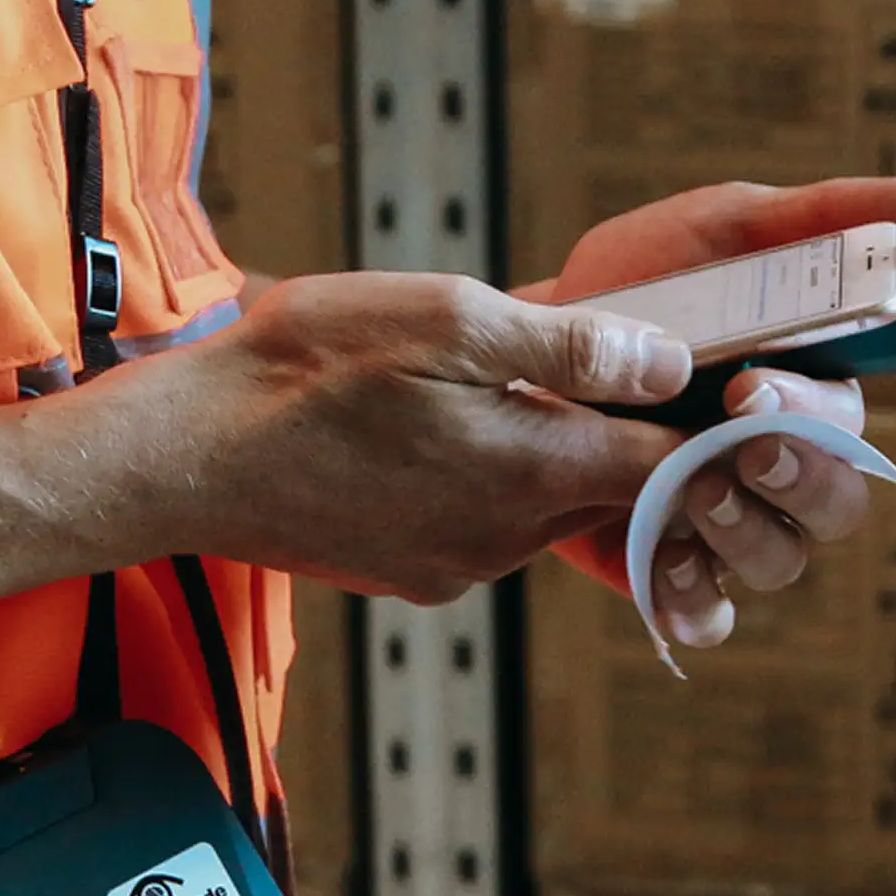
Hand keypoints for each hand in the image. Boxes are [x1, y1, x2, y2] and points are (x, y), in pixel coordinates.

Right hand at [141, 269, 696, 604]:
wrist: (181, 457)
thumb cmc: (303, 371)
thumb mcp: (446, 318)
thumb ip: (568, 348)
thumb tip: (667, 362)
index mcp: (531, 472)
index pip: (672, 468)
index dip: (703, 423)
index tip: (714, 383)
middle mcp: (506, 540)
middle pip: (614, 492)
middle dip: (621, 432)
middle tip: (603, 357)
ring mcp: (456, 566)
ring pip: (547, 509)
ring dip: (546, 453)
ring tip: (501, 383)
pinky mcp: (412, 577)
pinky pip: (486, 529)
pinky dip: (487, 481)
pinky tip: (437, 429)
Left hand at [521, 178, 895, 648]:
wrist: (532, 335)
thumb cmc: (646, 278)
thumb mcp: (731, 228)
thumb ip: (831, 215)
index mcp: (807, 390)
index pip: (846, 421)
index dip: (811, 412)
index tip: (750, 386)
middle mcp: (780, 464)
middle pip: (834, 506)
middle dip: (794, 484)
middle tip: (732, 450)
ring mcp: (727, 519)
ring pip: (779, 560)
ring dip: (744, 535)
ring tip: (685, 494)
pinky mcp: (667, 563)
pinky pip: (705, 611)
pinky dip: (692, 598)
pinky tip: (661, 559)